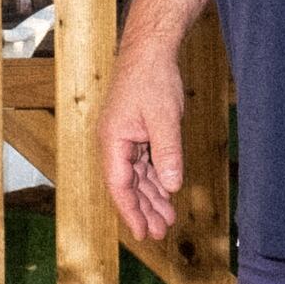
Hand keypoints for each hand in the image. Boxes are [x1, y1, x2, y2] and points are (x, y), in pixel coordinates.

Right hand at [98, 38, 187, 244]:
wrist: (150, 50)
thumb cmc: (153, 79)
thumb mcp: (165, 117)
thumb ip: (167, 152)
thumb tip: (171, 186)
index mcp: (113, 141)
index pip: (120, 186)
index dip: (132, 211)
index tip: (144, 233)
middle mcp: (114, 142)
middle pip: (127, 185)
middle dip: (143, 210)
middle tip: (161, 233)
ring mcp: (124, 137)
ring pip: (136, 176)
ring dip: (150, 197)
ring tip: (167, 219)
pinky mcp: (135, 132)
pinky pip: (143, 163)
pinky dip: (154, 179)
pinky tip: (165, 192)